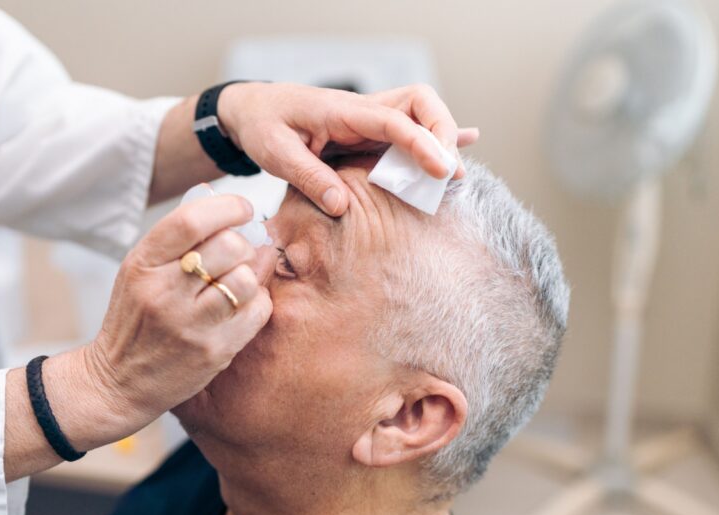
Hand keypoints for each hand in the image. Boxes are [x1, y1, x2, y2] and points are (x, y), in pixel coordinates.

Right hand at [79, 194, 273, 443]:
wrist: (118, 381)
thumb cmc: (135, 319)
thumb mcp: (139, 270)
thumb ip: (175, 236)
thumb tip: (214, 193)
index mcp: (143, 264)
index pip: (191, 220)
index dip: (228, 207)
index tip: (242, 209)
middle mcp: (164, 292)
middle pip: (227, 246)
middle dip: (242, 244)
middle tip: (238, 253)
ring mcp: (190, 324)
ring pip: (246, 279)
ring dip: (250, 275)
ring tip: (237, 281)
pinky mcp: (213, 351)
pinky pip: (257, 312)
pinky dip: (257, 303)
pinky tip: (241, 306)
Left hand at [218, 82, 479, 216]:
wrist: (253, 110)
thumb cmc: (262, 126)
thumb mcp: (276, 154)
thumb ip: (309, 177)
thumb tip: (341, 205)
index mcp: (342, 111)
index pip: (394, 120)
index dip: (422, 143)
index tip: (441, 169)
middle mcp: (362, 110)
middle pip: (421, 104)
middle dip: (442, 133)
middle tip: (448, 172)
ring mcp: (369, 121)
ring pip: (420, 117)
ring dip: (441, 140)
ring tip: (457, 175)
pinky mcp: (368, 134)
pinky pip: (407, 133)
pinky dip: (433, 141)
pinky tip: (465, 145)